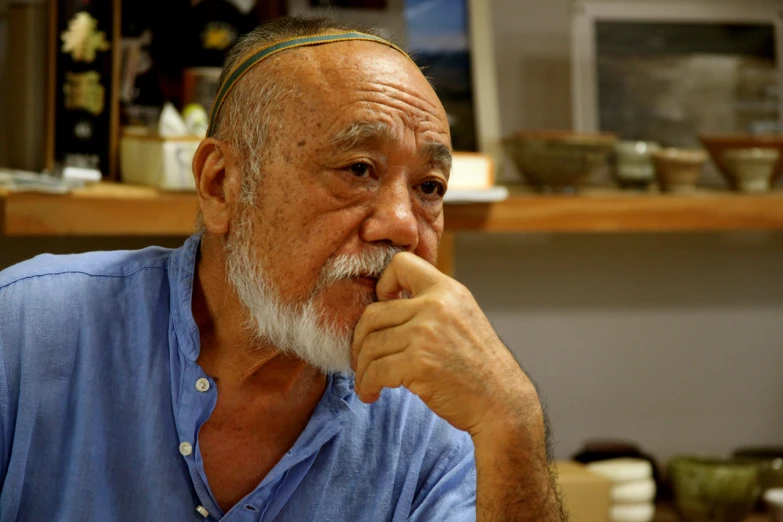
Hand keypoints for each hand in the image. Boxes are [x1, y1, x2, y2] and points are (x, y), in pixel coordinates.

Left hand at [351, 252, 536, 435]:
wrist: (501, 402)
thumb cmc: (479, 366)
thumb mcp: (462, 318)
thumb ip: (431, 306)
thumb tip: (385, 304)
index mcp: (447, 290)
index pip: (400, 264)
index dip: (382, 284)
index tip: (382, 308)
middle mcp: (436, 306)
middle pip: (373, 313)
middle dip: (360, 339)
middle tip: (361, 358)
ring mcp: (426, 333)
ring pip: (370, 345)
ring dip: (362, 368)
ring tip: (367, 381)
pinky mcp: (418, 363)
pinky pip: (376, 370)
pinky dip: (367, 384)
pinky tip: (371, 393)